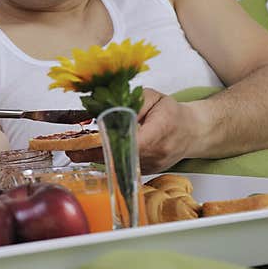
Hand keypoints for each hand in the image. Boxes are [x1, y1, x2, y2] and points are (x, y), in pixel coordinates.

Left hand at [68, 88, 196, 173]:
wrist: (194, 131)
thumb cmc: (173, 112)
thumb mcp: (154, 98)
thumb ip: (133, 102)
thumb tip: (110, 111)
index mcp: (162, 130)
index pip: (134, 141)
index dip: (112, 143)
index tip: (91, 141)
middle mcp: (158, 152)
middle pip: (123, 155)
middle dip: (96, 152)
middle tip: (72, 150)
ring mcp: (153, 165)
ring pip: (122, 163)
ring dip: (98, 158)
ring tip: (75, 153)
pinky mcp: (147, 171)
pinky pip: (125, 167)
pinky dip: (109, 160)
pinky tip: (91, 155)